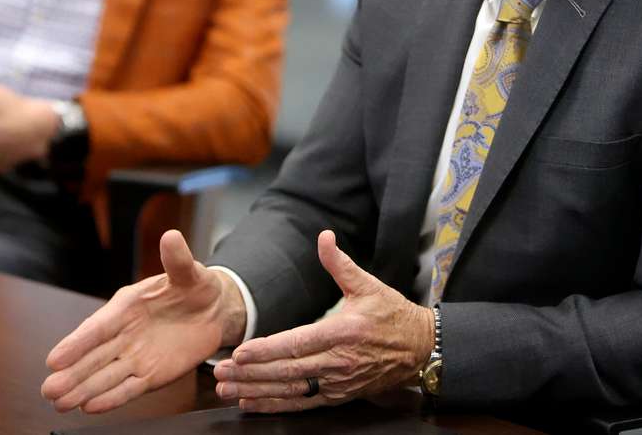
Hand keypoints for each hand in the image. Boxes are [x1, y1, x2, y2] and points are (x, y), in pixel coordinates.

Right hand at [42, 229, 247, 413]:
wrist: (214, 309)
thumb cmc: (194, 286)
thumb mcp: (188, 271)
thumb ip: (177, 260)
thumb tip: (171, 236)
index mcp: (126, 307)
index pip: (98, 327)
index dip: (77, 343)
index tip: (55, 359)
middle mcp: (125, 334)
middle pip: (94, 357)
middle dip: (72, 374)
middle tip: (48, 390)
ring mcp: (137, 356)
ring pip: (106, 376)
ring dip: (84, 390)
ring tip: (60, 404)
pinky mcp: (152, 374)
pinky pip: (130, 388)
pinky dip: (112, 398)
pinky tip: (91, 408)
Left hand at [213, 230, 432, 412]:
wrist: (420, 348)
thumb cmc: (392, 314)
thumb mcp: (368, 284)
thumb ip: (340, 264)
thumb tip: (323, 236)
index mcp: (344, 331)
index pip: (298, 343)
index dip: (267, 350)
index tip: (241, 352)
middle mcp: (339, 361)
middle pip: (288, 370)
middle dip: (251, 373)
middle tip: (221, 372)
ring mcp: (338, 383)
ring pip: (291, 390)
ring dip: (257, 391)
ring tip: (228, 390)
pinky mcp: (339, 396)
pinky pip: (302, 404)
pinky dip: (275, 405)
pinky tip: (251, 404)